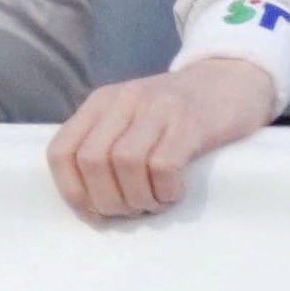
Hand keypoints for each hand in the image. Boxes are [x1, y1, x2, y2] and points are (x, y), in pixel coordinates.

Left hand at [46, 58, 274, 219]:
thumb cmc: (175, 112)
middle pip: (91, 161)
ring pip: (124, 164)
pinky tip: (175, 191)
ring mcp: (156, 107)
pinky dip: (166, 191)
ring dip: (139, 198)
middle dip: (109, 200)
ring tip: (155, 201)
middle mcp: (123, 100)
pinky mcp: (189, 121)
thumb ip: (106, 145)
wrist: (229, 78)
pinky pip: (163, 166)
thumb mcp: (131, 118)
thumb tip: (88, 203)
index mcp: (100, 103)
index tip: (96, 212)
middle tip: (132, 209)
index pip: (60, 151)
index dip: (72, 191)